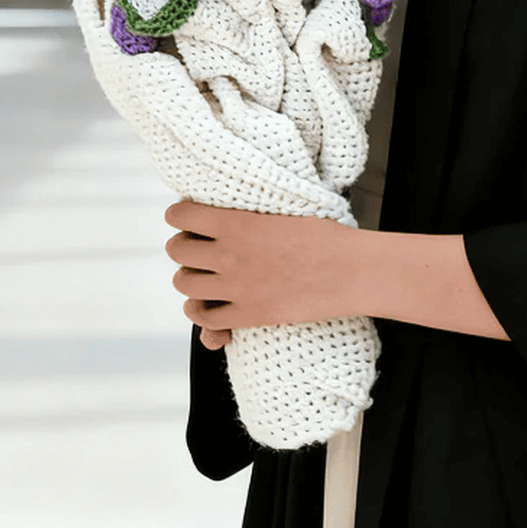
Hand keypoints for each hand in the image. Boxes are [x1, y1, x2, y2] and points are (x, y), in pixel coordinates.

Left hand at [165, 202, 361, 350]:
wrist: (348, 270)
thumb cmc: (324, 234)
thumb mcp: (285, 208)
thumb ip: (252, 211)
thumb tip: (233, 208)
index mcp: (237, 222)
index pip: (182, 215)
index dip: (179, 215)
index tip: (184, 217)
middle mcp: (228, 253)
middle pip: (177, 251)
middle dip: (182, 247)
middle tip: (194, 247)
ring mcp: (236, 287)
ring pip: (185, 284)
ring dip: (188, 279)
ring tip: (199, 277)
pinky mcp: (247, 315)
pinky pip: (204, 320)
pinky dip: (200, 313)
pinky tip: (207, 305)